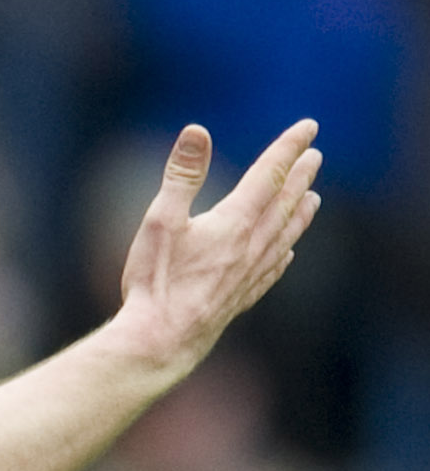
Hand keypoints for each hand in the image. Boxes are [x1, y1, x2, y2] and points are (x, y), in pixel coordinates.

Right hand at [112, 120, 321, 379]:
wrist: (160, 342)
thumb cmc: (155, 283)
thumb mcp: (160, 221)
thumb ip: (181, 176)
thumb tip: (196, 131)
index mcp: (235, 222)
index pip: (269, 174)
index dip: (288, 148)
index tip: (308, 128)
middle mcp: (251, 246)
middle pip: (284, 203)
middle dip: (300, 176)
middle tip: (315, 156)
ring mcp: (248, 275)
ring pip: (285, 236)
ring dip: (301, 214)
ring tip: (314, 199)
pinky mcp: (239, 300)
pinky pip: (272, 271)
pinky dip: (284, 256)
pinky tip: (288, 255)